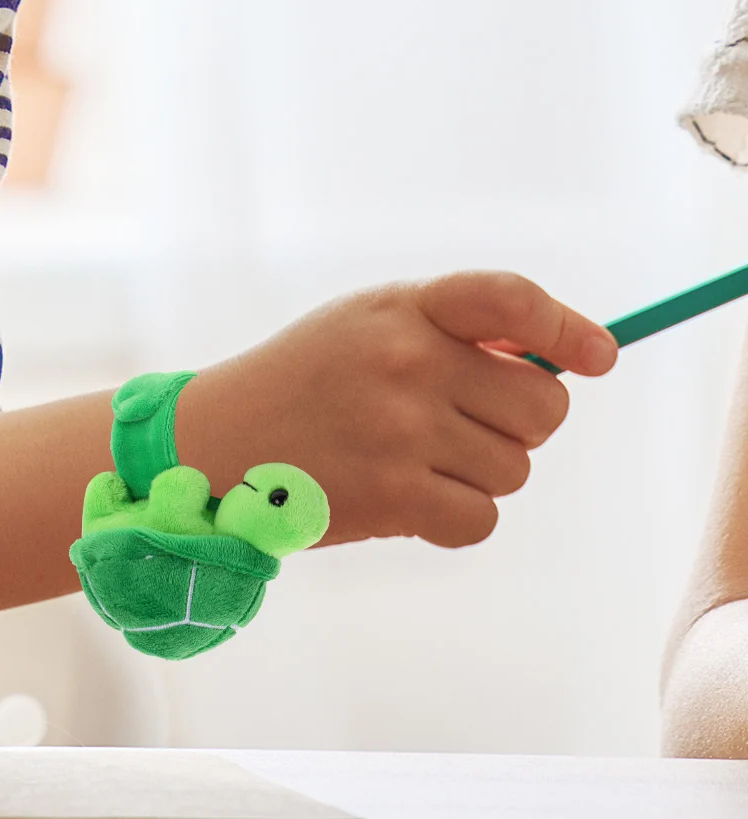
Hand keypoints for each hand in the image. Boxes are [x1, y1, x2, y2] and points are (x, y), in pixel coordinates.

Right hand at [183, 271, 617, 549]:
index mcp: (403, 308)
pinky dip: (455, 515)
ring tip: (412, 455)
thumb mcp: (368, 325)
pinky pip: (482, 517)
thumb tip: (562, 360)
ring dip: (479, 471)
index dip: (568, 328)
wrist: (220, 441)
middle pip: (543, 404)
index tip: (597, 355)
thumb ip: (452, 330)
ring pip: (515, 467)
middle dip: (521, 420)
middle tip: (465, 420)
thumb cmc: (310, 379)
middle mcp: (406, 360)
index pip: (511, 301)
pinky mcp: (394, 495)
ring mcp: (401, 429)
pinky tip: (404, 494)